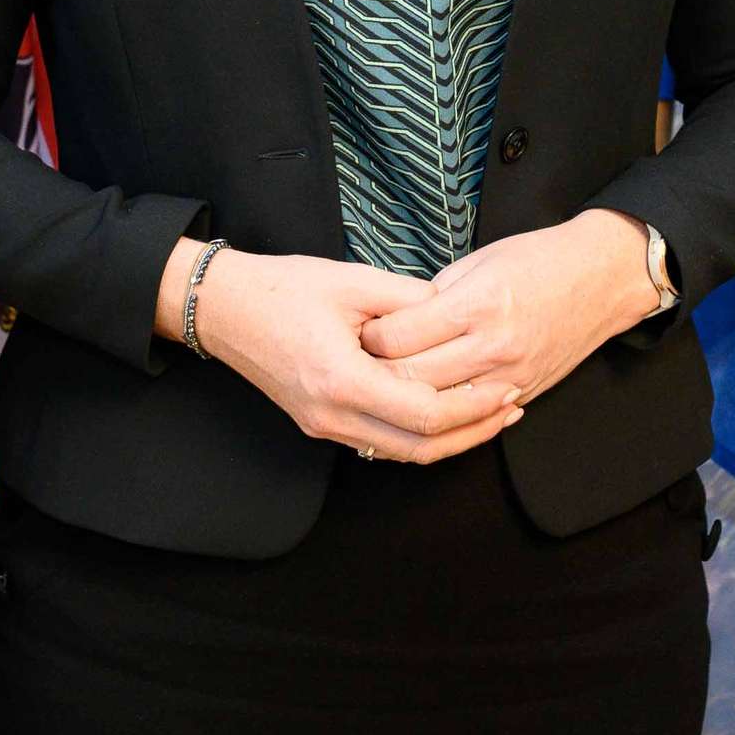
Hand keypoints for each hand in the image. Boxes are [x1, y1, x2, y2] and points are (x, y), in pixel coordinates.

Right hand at [154, 243, 525, 462]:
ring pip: (402, 454)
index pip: (424, 415)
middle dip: (473, 431)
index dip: (473, 407)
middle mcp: (332, 414)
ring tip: (490, 413)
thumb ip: (410, 300)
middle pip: (420, 448)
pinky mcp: (322, 423)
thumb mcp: (353, 281)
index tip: (505, 387)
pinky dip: (420, 435)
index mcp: (342, 379)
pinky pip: (382, 443)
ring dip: (451, 439)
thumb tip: (457, 314)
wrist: (224, 308)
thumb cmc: (282, 289)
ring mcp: (325, 425)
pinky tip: (446, 412)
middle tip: (511, 406)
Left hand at [357, 212, 662, 403]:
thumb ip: (433, 295)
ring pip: (436, 408)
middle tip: (358, 364)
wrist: (600, 279)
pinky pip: (469, 419)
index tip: (360, 331)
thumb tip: (393, 321)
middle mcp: (493, 346)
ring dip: (404, 400)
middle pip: (410, 379)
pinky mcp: (522, 393)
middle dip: (375, 374)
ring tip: (383, 386)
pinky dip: (441, 414)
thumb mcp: (478, 261)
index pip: (400, 338)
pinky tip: (421, 403)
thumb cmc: (538, 261)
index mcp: (477, 304)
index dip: (370, 337)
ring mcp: (509, 376)